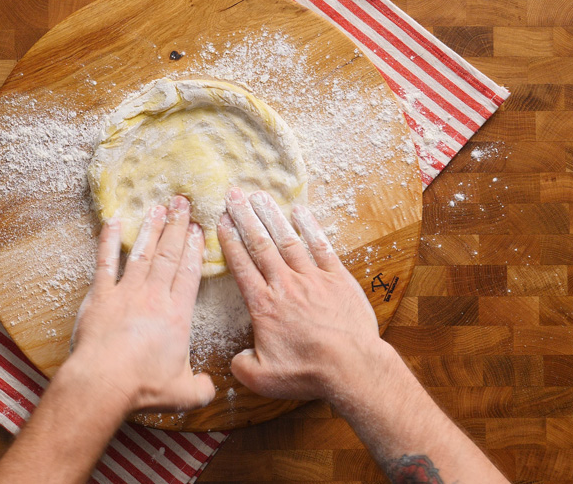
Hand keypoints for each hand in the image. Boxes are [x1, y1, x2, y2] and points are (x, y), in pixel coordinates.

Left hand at [67, 195, 215, 413]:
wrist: (105, 382)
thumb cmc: (144, 387)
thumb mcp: (183, 393)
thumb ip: (201, 387)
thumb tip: (210, 388)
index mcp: (177, 315)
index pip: (189, 273)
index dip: (194, 249)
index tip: (198, 228)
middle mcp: (154, 297)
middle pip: (169, 255)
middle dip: (177, 227)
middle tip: (182, 203)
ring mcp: (126, 293)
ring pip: (142, 253)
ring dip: (151, 229)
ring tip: (158, 208)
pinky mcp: (100, 296)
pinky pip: (105, 263)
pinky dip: (108, 241)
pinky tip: (112, 223)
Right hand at [217, 187, 382, 402]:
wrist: (351, 367)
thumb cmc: (307, 373)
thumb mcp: (263, 378)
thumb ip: (241, 365)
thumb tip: (235, 358)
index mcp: (264, 305)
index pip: (241, 266)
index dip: (228, 241)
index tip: (221, 221)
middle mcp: (285, 285)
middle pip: (260, 244)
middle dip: (244, 217)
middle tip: (233, 195)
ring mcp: (313, 278)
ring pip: (287, 240)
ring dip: (271, 215)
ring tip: (259, 195)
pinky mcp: (338, 279)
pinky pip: (321, 247)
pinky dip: (310, 227)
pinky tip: (300, 211)